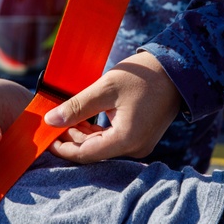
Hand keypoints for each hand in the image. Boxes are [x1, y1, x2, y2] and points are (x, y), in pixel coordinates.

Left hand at [44, 52, 181, 162]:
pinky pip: (114, 140)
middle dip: (72, 138)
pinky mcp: (143, 137)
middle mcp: (135, 148)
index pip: (86, 154)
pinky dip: (98, 132)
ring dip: (84, 134)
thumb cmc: (142, 76)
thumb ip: (76, 107)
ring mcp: (141, 144)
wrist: (177, 69)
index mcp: (126, 139)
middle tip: (54, 121)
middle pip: (94, 151)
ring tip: (67, 117)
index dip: (63, 148)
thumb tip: (50, 120)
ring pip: (103, 146)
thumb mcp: (105, 88)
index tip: (46, 137)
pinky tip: (85, 118)